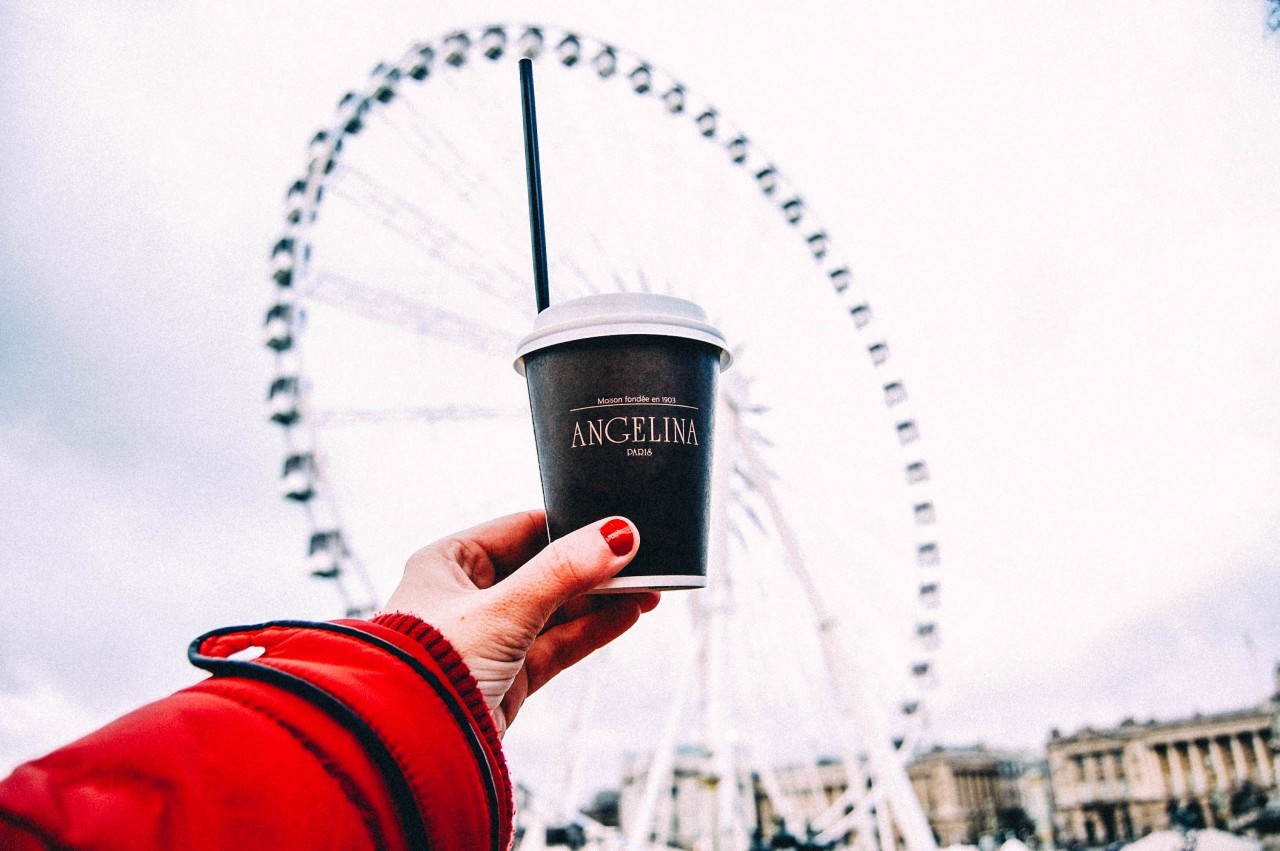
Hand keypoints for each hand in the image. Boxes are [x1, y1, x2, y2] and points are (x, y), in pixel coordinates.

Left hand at [380, 510, 658, 735]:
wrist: (410, 749)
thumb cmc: (430, 666)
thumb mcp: (504, 609)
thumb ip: (564, 571)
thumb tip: (618, 534)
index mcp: (449, 563)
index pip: (521, 528)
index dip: (568, 525)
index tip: (615, 524)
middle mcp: (466, 597)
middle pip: (543, 569)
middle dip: (592, 566)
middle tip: (642, 558)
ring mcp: (488, 638)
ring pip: (555, 609)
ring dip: (599, 599)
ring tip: (649, 587)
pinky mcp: (506, 677)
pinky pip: (557, 644)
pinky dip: (591, 630)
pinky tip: (627, 615)